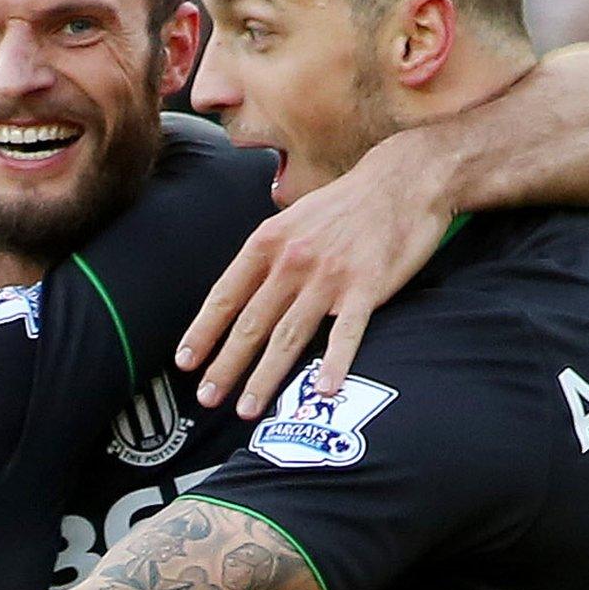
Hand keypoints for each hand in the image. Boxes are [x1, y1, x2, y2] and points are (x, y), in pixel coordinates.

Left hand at [176, 131, 454, 417]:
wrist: (403, 180)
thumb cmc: (345, 204)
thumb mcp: (292, 218)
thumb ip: (267, 255)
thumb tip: (240, 292)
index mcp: (268, 243)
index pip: (225, 296)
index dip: (203, 332)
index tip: (185, 362)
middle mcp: (292, 261)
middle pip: (251, 323)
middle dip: (224, 366)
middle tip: (207, 397)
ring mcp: (329, 277)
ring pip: (288, 336)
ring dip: (264, 377)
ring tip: (247, 409)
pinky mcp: (367, 287)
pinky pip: (346, 333)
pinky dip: (333, 363)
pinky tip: (322, 390)